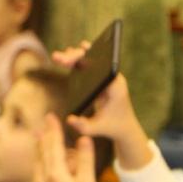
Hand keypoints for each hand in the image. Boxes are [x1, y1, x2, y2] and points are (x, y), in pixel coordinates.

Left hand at [39, 113, 97, 181]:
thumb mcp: (87, 181)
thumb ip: (85, 159)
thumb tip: (84, 138)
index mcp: (55, 173)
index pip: (54, 145)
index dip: (54, 130)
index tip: (52, 116)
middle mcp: (46, 177)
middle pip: (44, 151)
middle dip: (45, 135)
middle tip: (44, 121)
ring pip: (40, 160)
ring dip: (41, 147)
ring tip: (38, 135)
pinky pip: (40, 170)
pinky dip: (41, 160)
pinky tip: (40, 161)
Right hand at [52, 44, 149, 168]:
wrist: (124, 127)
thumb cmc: (112, 127)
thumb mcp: (96, 128)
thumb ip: (83, 126)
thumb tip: (69, 119)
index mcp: (115, 86)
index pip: (102, 66)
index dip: (89, 56)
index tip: (78, 52)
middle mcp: (113, 78)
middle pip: (95, 59)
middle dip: (76, 57)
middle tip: (59, 59)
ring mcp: (107, 77)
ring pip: (91, 60)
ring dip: (75, 56)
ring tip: (58, 58)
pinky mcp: (102, 78)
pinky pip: (90, 66)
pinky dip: (78, 62)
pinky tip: (67, 58)